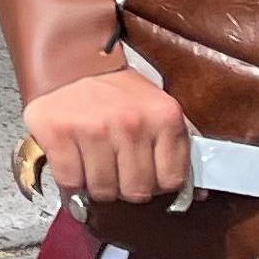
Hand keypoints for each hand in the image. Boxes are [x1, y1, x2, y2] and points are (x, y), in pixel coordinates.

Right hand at [22, 67, 186, 204]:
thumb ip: (178, 147)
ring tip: (94, 162)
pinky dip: (71, 180)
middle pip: (136, 191)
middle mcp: (131, 122)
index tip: (144, 170)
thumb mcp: (159, 109)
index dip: (156, 182)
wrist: (73, 63)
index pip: (170, 182)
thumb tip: (199, 195)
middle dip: (125, 186)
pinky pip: (71, 182)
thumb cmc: (118, 93)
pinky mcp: (59, 132)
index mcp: (164, 116)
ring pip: (103, 191)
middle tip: (116, 166)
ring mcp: (93, 127)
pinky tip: (75, 161)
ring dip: (97, 184)